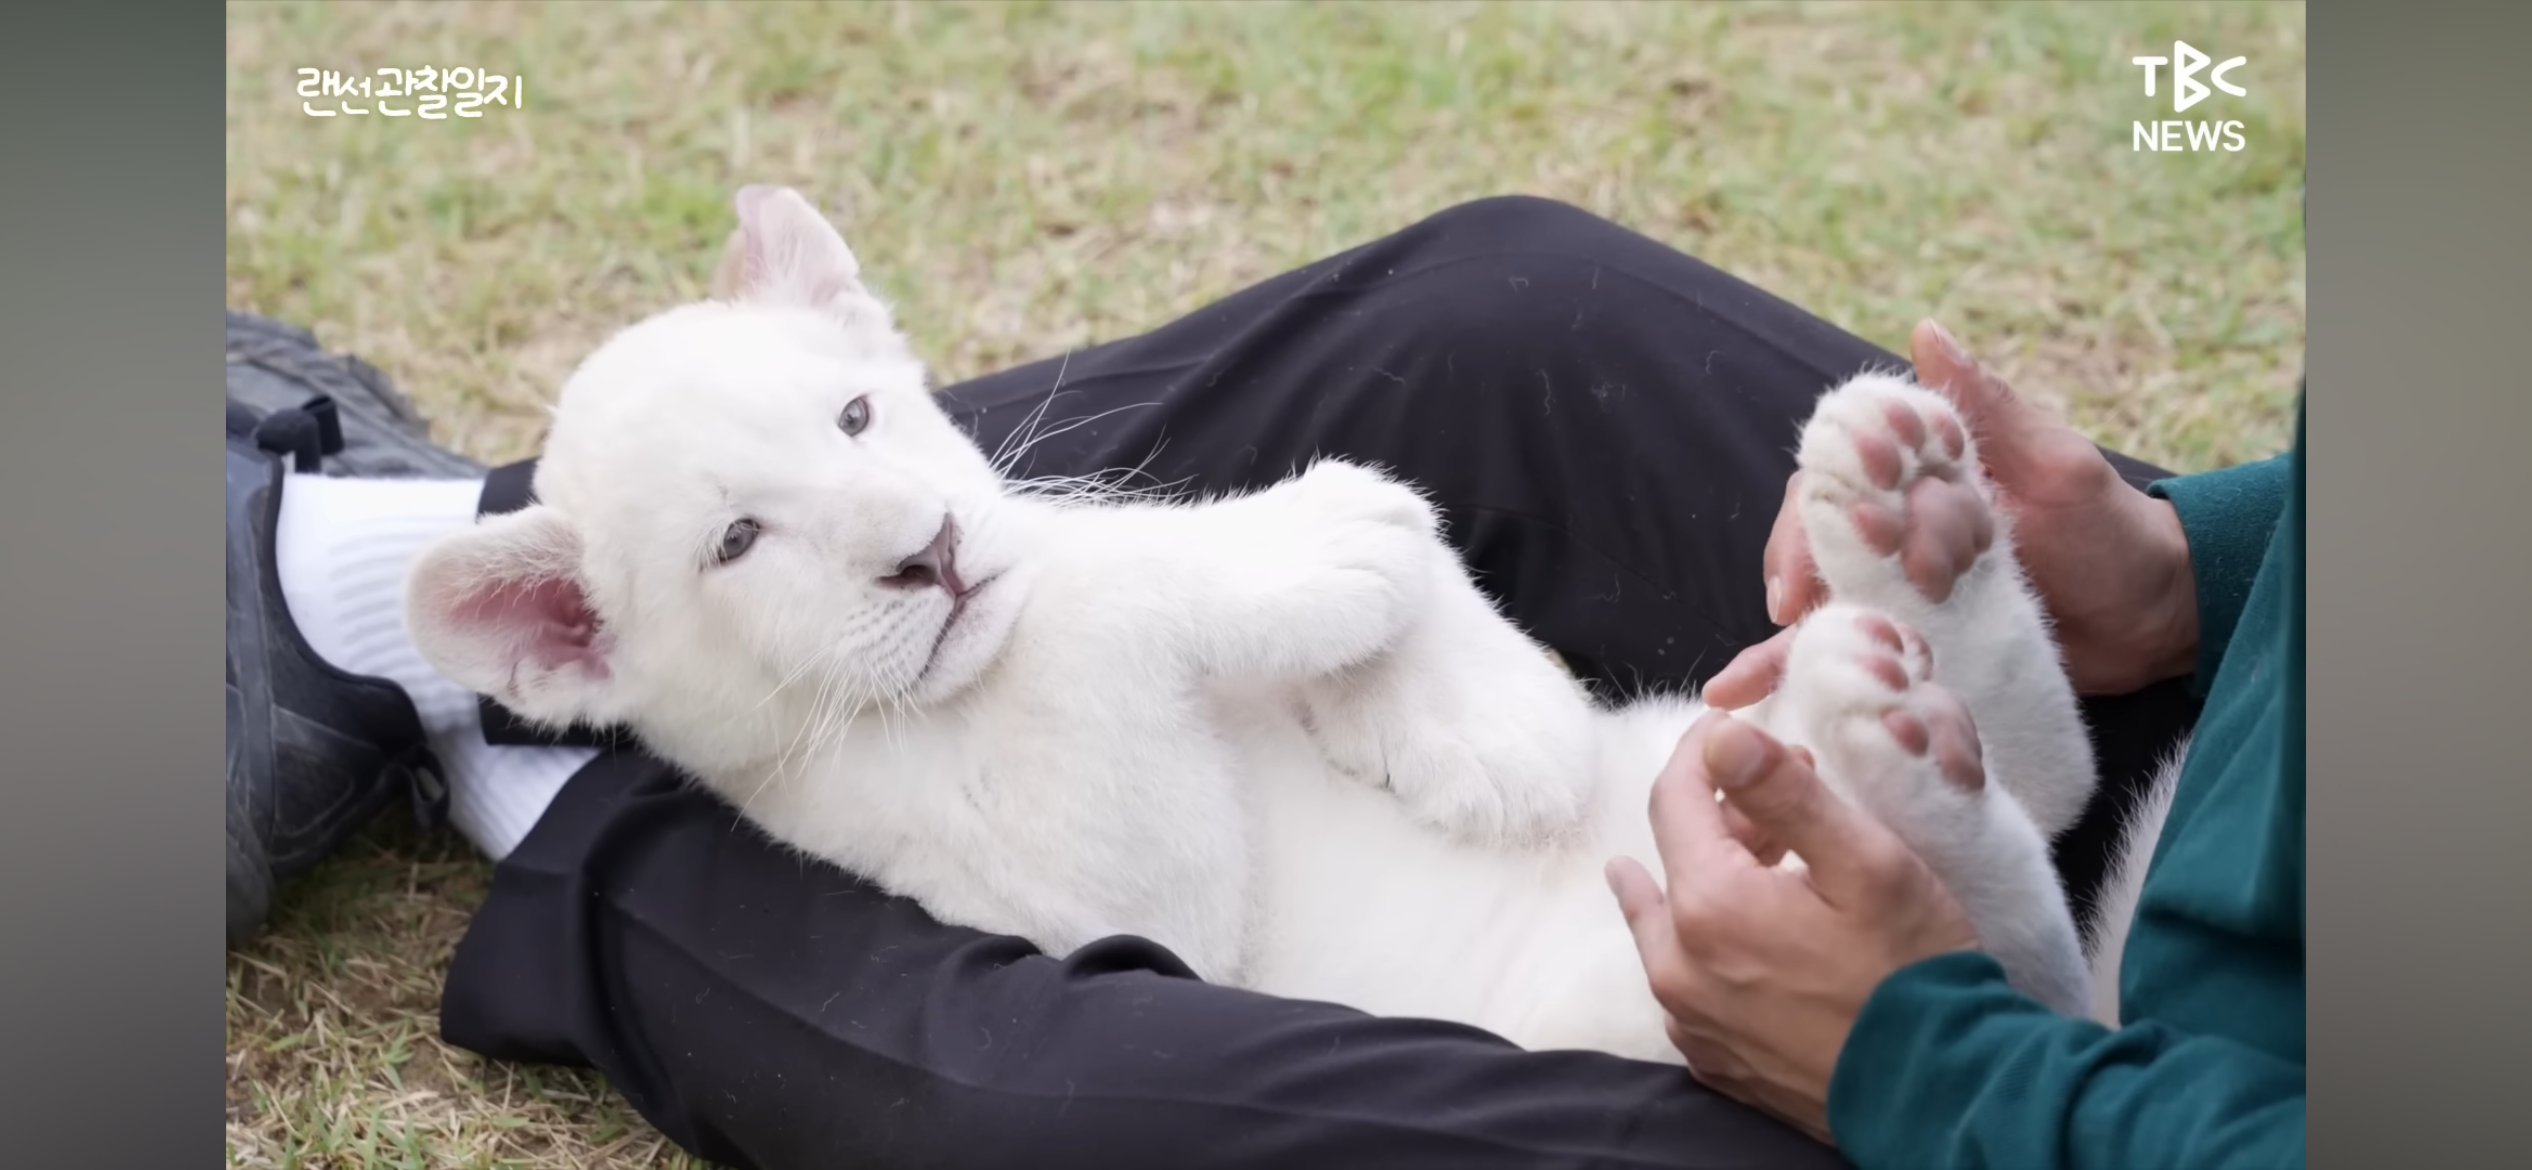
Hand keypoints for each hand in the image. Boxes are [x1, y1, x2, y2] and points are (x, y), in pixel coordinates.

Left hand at [1606, 713, 1980, 1142]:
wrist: (1943, 1095)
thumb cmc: (1915, 974)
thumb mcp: (1867, 863)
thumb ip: (1786, 793)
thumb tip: (1721, 736)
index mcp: (1708, 906)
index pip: (1674, 798)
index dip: (1703, 752)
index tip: (1732, 727)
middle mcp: (1678, 966)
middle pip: (1674, 859)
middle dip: (1722, 814)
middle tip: (1783, 797)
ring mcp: (1691, 1020)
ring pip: (1673, 921)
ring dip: (1713, 875)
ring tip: (1768, 853)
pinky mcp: (1714, 1056)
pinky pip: (1690, 977)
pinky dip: (1712, 939)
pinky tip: (1757, 929)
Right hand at [1712, 320, 2198, 701]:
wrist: (2157, 621)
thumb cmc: (2112, 531)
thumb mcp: (2056, 465)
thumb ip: (1988, 409)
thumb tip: (1927, 333)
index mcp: (1922, 477)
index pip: (1838, 477)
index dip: (1815, 507)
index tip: (1817, 542)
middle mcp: (1899, 531)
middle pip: (1815, 541)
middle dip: (1797, 572)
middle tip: (1792, 609)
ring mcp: (1903, 593)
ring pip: (1822, 603)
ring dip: (1789, 636)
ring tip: (1755, 677)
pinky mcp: (1915, 646)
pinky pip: (1854, 659)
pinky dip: (1814, 679)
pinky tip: (1777, 707)